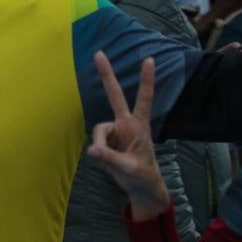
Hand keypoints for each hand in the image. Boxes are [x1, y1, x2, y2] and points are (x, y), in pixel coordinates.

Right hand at [86, 52, 170, 220]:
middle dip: (107, 75)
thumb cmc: (142, 175)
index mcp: (138, 126)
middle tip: (98, 53)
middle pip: (114, 95)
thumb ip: (109, 159)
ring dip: (101, 146)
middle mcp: (126, 124)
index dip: (146, 80)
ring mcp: (116, 131)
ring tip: (110, 162)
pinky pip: (97, 142)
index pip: (143, 99)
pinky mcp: (108, 141)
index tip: (149, 59)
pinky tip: (108, 162)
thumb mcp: (128, 169)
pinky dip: (99, 152)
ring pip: (99, 130)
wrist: (141, 187)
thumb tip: (92, 150)